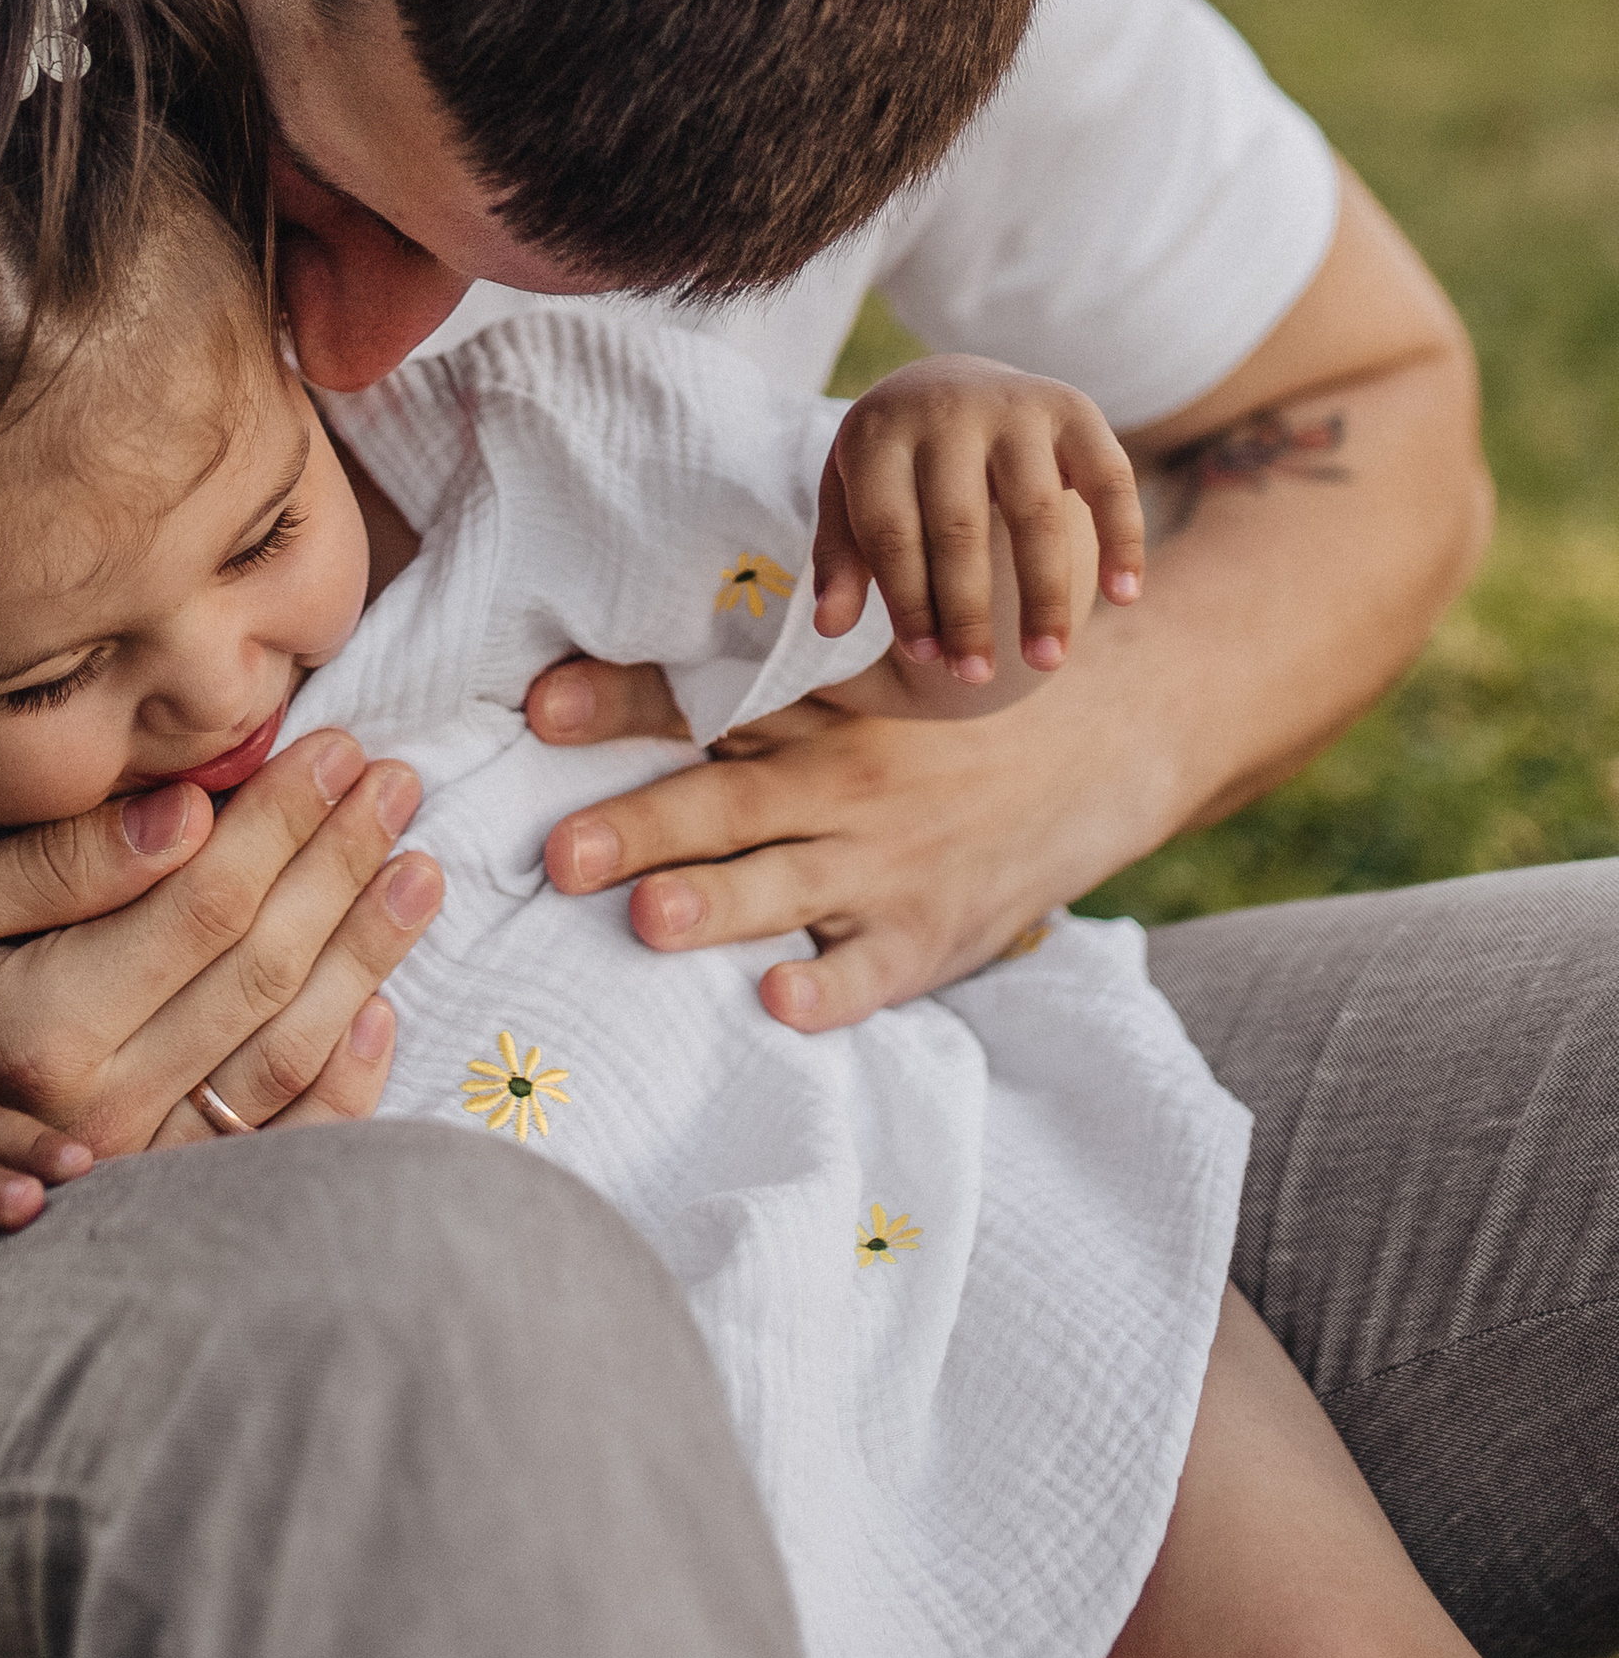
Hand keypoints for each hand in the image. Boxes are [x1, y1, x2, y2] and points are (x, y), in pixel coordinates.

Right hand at [0, 727, 441, 1155]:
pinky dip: (349, 1075)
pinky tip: (384, 1001)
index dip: (284, 822)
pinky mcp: (169, 1193)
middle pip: (266, 970)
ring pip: (295, 1050)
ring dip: (368, 952)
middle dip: (342, 863)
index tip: (337, 749)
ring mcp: (147, 1165)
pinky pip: (286, 1139)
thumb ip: (55, 865)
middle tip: (395, 784)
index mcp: (47, 1028)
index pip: (207, 905)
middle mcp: (109, 1108)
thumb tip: (189, 816)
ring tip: (417, 867)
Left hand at [526, 662, 1130, 1031]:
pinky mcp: (929, 933)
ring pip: (784, 886)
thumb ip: (765, 667)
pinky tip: (780, 1001)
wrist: (1117, 731)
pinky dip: (828, 989)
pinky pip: (870, 971)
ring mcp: (887, 861)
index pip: (705, 701)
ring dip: (714, 904)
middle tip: (561, 853)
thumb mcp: (874, 656)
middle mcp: (844, 779)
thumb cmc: (961, 697)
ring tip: (649, 917)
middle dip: (640, 827)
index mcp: (821, 706)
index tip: (540, 708)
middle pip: (725, 803)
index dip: (620, 702)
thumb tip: (626, 665)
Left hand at [816, 357, 1142, 678]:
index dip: (907, 600)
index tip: (925, 659)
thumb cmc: (895, 462)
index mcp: (880, 432)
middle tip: (976, 677)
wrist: (948, 383)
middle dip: (967, 611)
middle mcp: (948, 411)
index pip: (890, 529)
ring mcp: (1015, 405)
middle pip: (959, 525)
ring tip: (1048, 661)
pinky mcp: (1074, 409)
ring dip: (1044, 594)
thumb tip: (829, 627)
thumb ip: (841, 556)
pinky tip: (1124, 596)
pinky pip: (1109, 478)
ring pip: (1036, 511)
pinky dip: (1122, 537)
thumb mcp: (849, 494)